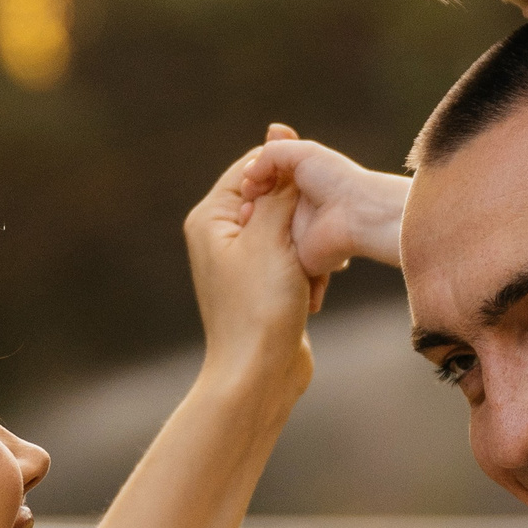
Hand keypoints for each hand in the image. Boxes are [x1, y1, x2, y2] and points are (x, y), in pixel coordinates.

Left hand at [184, 143, 314, 403]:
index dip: (286, 171)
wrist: (258, 375)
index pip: (252, 169)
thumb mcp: (272, 239)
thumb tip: (283, 153)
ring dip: (309, 249)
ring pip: (290, 231)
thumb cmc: (259, 308)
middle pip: (274, 200)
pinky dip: (309, 271)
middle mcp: (220, 236)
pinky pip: (293, 260)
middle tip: (312, 245)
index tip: (317, 182)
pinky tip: (313, 294)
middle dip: (301, 218)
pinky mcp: (262, 286)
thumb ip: (280, 193)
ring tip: (313, 275)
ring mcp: (241, 263)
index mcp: (211, 218)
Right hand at [236, 124, 410, 298]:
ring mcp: (293, 233)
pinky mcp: (294, 257)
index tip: (251, 180)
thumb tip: (249, 173)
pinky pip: (269, 253)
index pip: (264, 181)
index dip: (253, 180)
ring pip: (259, 229)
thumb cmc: (334, 179)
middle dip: (248, 201)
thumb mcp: (301, 152)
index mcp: (298, 183)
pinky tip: (257, 231)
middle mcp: (294, 208)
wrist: (356, 214)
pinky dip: (258, 243)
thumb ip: (270, 154)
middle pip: (258, 205)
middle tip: (248, 198)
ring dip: (249, 221)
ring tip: (250, 213)